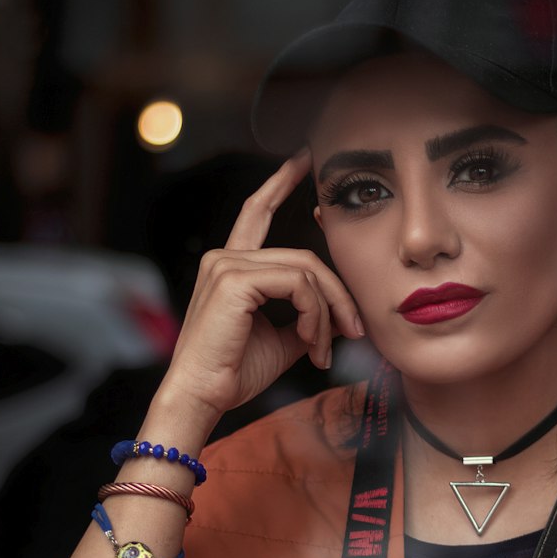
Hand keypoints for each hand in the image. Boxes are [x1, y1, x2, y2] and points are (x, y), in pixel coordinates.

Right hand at [156, 149, 363, 429]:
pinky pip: (299, 286)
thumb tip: (335, 316)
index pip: (257, 211)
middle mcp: (225, 257)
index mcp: (231, 266)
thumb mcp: (279, 339)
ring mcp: (227, 264)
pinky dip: (316, 316)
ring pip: (307, 272)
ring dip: (328, 313)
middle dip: (337, 294)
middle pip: (304, 258)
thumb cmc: (233, 374)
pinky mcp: (235, 279)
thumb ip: (303, 316)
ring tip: (325, 348)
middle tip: (354, 331)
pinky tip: (311, 343)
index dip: (281, 182)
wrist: (202, 398)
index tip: (304, 159)